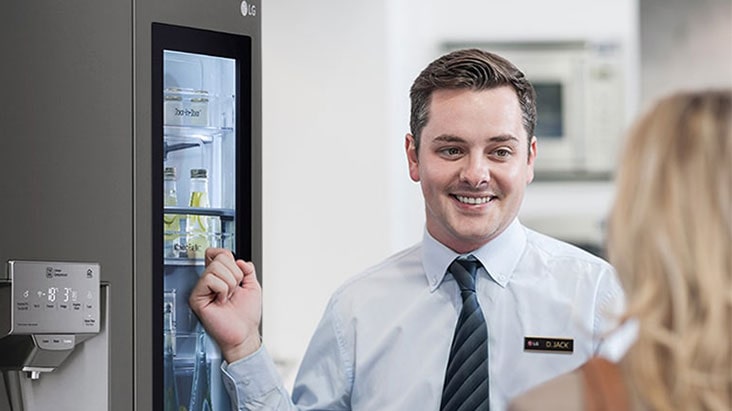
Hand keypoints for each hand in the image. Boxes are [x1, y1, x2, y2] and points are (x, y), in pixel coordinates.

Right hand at [188, 248, 261, 362]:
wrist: (244, 333)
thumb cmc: (246, 316)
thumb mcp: (253, 286)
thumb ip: (248, 269)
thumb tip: (239, 260)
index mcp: (222, 276)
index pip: (219, 253)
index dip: (229, 257)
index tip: (237, 270)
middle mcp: (211, 281)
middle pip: (220, 257)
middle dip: (235, 274)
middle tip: (234, 290)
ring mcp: (203, 288)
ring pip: (215, 267)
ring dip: (229, 284)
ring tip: (228, 297)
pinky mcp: (197, 297)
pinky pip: (210, 279)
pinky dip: (222, 289)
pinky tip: (221, 301)